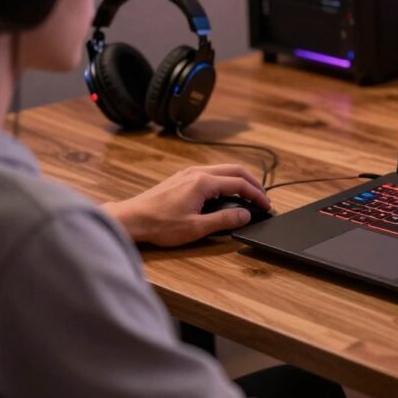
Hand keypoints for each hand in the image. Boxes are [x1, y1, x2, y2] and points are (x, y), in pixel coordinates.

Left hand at [102, 165, 271, 246]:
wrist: (131, 219)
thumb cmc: (159, 225)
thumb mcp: (196, 227)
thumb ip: (224, 220)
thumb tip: (245, 214)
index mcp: (203, 182)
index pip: (239, 184)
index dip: (256, 195)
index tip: (266, 205)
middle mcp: (197, 172)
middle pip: (235, 170)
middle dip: (253, 183)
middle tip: (263, 197)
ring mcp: (188, 173)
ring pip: (223, 169)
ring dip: (239, 180)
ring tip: (248, 194)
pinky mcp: (181, 178)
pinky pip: (211, 172)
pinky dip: (226, 180)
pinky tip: (225, 192)